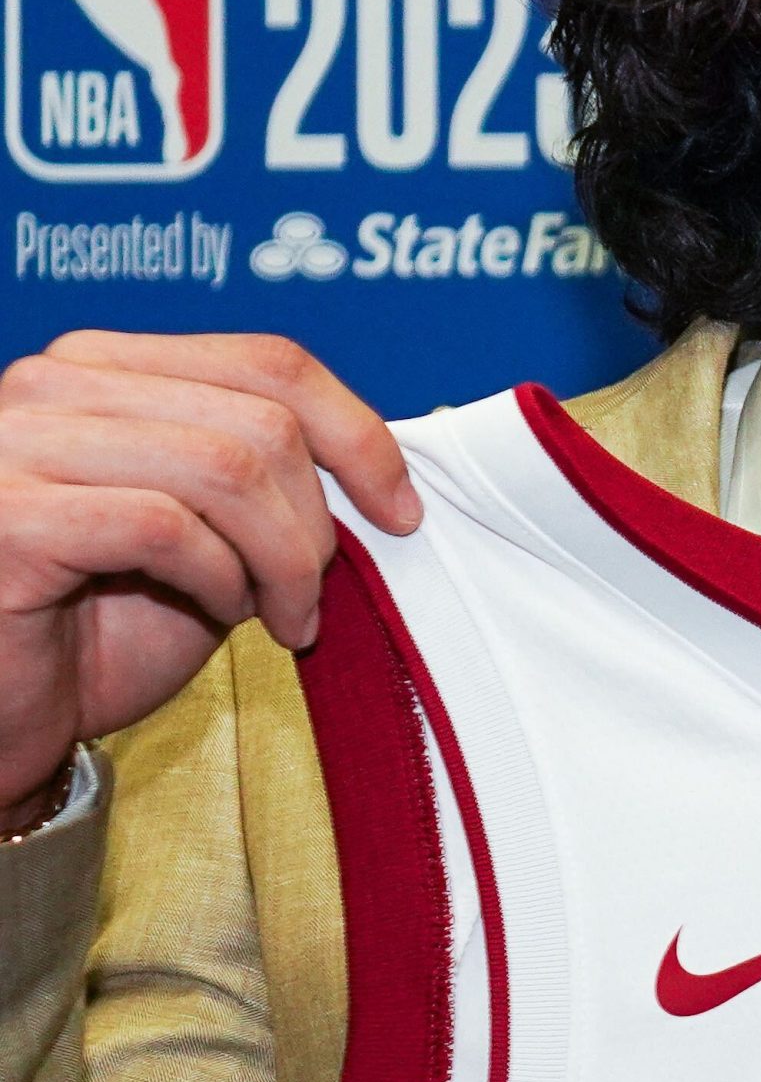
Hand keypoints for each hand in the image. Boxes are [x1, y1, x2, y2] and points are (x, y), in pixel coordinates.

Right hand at [0, 332, 418, 829]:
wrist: (2, 721)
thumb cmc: (96, 635)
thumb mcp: (208, 542)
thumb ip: (264, 484)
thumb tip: (375, 465)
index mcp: (103, 368)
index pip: (268, 360)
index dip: (357, 434)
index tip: (400, 511)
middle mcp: (52, 384)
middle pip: (259, 416)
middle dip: (315, 520)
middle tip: (311, 597)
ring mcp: (19, 442)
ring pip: (225, 466)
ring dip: (282, 558)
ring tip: (282, 616)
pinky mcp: (7, 516)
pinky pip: (165, 526)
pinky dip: (220, 578)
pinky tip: (218, 613)